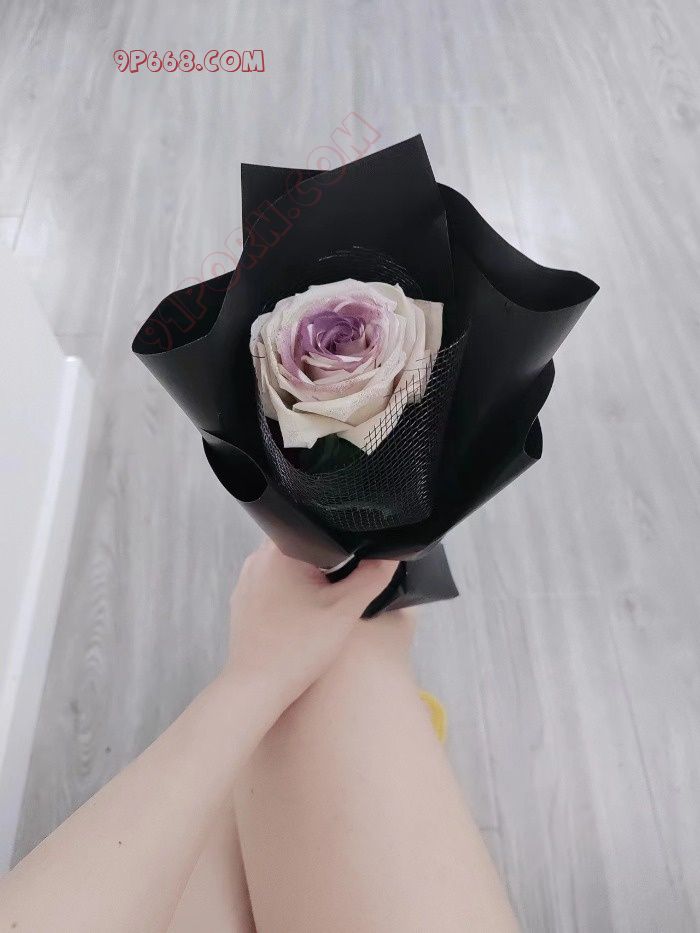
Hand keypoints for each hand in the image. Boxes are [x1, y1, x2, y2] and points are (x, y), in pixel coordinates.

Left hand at [224, 540, 396, 718]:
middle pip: (301, 548)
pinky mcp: (243, 603)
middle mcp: (257, 560)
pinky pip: (271, 588)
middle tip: (338, 587)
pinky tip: (301, 619)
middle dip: (322, 565)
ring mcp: (246, 582)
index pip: (314, 527)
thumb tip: (390, 556)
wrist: (257, 689)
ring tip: (320, 604)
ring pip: (286, 569)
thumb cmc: (297, 649)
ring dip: (304, 581)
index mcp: (280, 551)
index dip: (338, 541)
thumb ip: (371, 578)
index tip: (350, 561)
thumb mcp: (344, 610)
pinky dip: (288, 598)